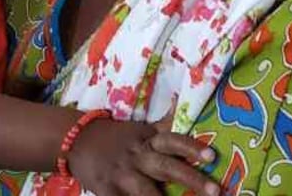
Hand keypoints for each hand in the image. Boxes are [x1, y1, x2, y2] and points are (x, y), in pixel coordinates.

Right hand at [66, 117, 218, 195]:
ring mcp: (121, 175)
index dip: (191, 148)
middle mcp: (137, 157)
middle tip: (215, 191)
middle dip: (191, 179)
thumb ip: (164, 125)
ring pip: (146, 191)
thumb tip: (185, 103)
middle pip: (166, 168)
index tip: (211, 156)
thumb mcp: (141, 129)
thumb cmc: (116, 136)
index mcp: (147, 140)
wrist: (76, 140)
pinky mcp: (106, 191)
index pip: (172, 141)